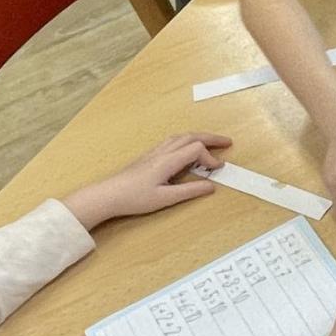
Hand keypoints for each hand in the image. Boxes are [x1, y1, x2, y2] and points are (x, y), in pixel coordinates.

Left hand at [63, 133, 231, 229]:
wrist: (108, 195)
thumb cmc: (134, 198)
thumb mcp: (165, 198)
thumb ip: (189, 191)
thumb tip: (211, 186)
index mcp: (168, 161)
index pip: (196, 150)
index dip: (210, 158)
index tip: (217, 170)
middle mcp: (162, 152)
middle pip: (191, 137)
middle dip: (211, 138)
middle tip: (227, 142)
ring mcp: (154, 152)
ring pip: (180, 136)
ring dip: (198, 137)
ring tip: (210, 142)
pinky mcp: (149, 156)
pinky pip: (172, 141)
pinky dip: (186, 140)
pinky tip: (187, 148)